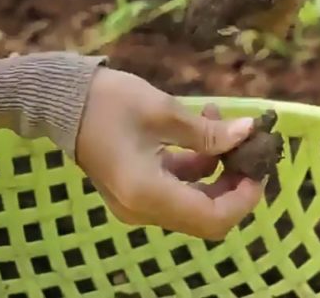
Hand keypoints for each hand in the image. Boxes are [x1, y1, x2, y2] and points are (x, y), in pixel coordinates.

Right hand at [74, 68, 264, 239]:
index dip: (244, 199)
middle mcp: (142, 209)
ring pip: (193, 201)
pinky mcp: (134, 190)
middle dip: (234, 183)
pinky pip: (175, 188)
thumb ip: (207, 131)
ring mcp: (136, 202)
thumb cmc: (108, 101)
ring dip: (216, 168)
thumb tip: (248, 133)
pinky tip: (202, 125)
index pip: (212, 219)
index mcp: (148, 193)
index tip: (260, 167)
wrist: (59, 100)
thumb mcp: (163, 111)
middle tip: (248, 146)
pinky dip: (195, 165)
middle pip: (205, 215)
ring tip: (222, 121)